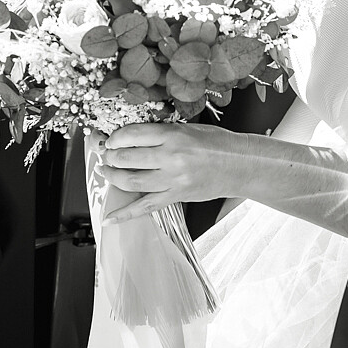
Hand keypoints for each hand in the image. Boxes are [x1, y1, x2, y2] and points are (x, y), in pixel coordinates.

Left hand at [96, 123, 251, 223]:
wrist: (240, 165)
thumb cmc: (218, 144)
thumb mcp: (188, 128)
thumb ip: (161, 133)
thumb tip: (133, 138)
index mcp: (173, 135)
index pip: (132, 134)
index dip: (116, 138)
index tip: (111, 140)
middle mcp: (171, 157)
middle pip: (127, 158)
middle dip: (111, 157)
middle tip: (107, 156)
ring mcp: (173, 179)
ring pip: (131, 181)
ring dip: (112, 177)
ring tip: (107, 172)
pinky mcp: (177, 196)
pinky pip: (145, 207)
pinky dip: (125, 214)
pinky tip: (109, 218)